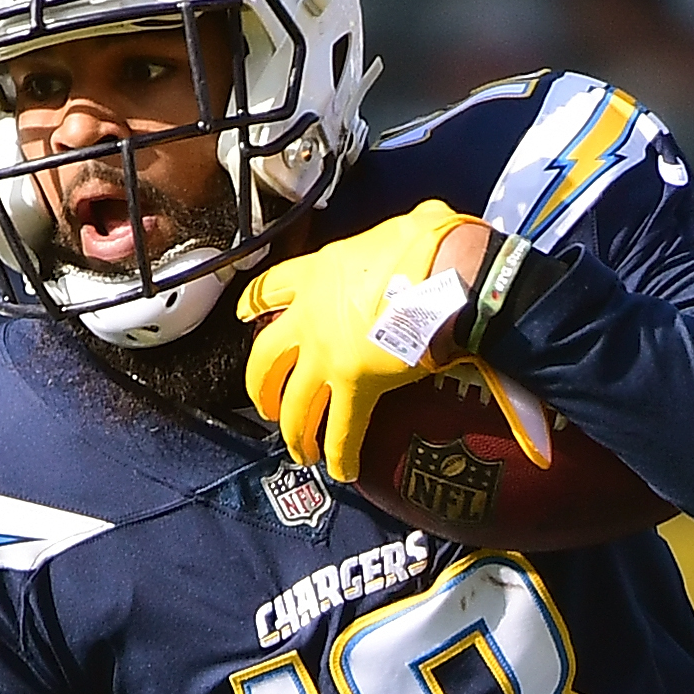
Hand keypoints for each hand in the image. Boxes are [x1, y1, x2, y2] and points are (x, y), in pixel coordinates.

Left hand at [239, 199, 486, 478]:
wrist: (449, 274)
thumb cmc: (434, 245)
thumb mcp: (408, 224)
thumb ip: (400, 232)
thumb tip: (429, 222)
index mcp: (318, 274)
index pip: (269, 290)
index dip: (253, 306)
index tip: (244, 317)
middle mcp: (310, 318)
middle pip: (266, 360)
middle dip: (260, 387)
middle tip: (266, 405)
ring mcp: (327, 355)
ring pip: (295, 404)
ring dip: (295, 432)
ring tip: (298, 450)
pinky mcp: (356, 386)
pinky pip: (342, 431)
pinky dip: (340, 455)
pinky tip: (342, 471)